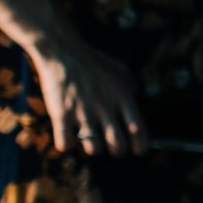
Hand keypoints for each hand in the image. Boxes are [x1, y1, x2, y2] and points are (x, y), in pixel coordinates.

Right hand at [28, 31, 145, 157]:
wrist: (63, 51)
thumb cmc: (93, 61)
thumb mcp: (120, 69)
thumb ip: (130, 86)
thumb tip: (137, 99)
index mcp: (123, 96)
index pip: (138, 128)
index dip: (140, 145)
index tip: (139, 152)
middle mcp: (106, 106)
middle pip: (117, 144)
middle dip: (117, 151)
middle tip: (113, 148)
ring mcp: (83, 111)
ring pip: (93, 148)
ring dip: (93, 149)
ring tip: (90, 140)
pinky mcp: (62, 114)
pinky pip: (66, 144)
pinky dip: (67, 145)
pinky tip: (68, 136)